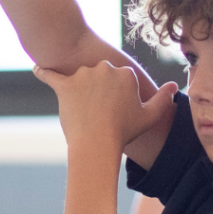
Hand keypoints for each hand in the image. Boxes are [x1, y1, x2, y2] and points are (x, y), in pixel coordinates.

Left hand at [35, 61, 176, 153]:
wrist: (97, 144)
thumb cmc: (124, 132)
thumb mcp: (149, 116)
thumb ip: (163, 99)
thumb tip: (174, 86)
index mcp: (125, 73)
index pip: (120, 79)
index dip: (118, 96)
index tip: (116, 111)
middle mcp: (104, 68)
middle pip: (100, 76)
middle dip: (99, 90)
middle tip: (99, 113)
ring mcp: (82, 75)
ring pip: (78, 77)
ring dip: (77, 88)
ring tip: (78, 109)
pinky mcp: (63, 84)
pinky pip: (49, 75)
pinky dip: (43, 71)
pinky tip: (38, 68)